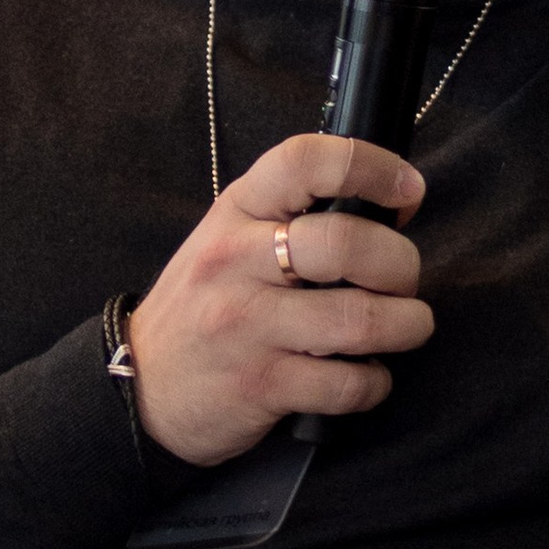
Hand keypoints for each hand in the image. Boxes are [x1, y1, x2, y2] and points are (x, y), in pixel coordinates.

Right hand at [123, 135, 434, 467]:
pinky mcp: (261, 386)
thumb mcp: (231, 238)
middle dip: (401, 264)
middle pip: (346, 244)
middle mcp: (236, 262)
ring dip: (406, 325)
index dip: (370, 166)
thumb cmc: (205, 303)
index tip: (408, 190)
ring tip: (406, 326)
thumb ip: (295, 215)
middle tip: (404, 282)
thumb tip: (393, 205)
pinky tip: (367, 375)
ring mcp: (247, 326)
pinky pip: (347, 384)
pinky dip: (375, 382)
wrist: (140, 384)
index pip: (304, 162)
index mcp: (237, 212)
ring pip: (360, 319)